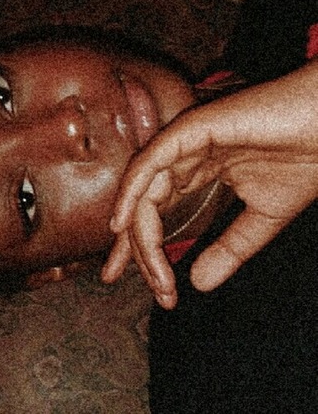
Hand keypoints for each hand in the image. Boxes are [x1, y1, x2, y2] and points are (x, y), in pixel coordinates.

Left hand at [101, 60, 317, 308]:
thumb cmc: (307, 160)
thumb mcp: (263, 219)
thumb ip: (229, 248)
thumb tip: (198, 284)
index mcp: (198, 172)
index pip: (158, 211)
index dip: (146, 248)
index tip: (157, 290)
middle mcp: (185, 157)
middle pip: (142, 203)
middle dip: (130, 244)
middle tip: (118, 279)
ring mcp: (186, 141)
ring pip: (144, 189)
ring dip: (138, 231)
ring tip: (143, 271)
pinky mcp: (192, 127)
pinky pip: (151, 161)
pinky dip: (132, 190)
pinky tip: (121, 223)